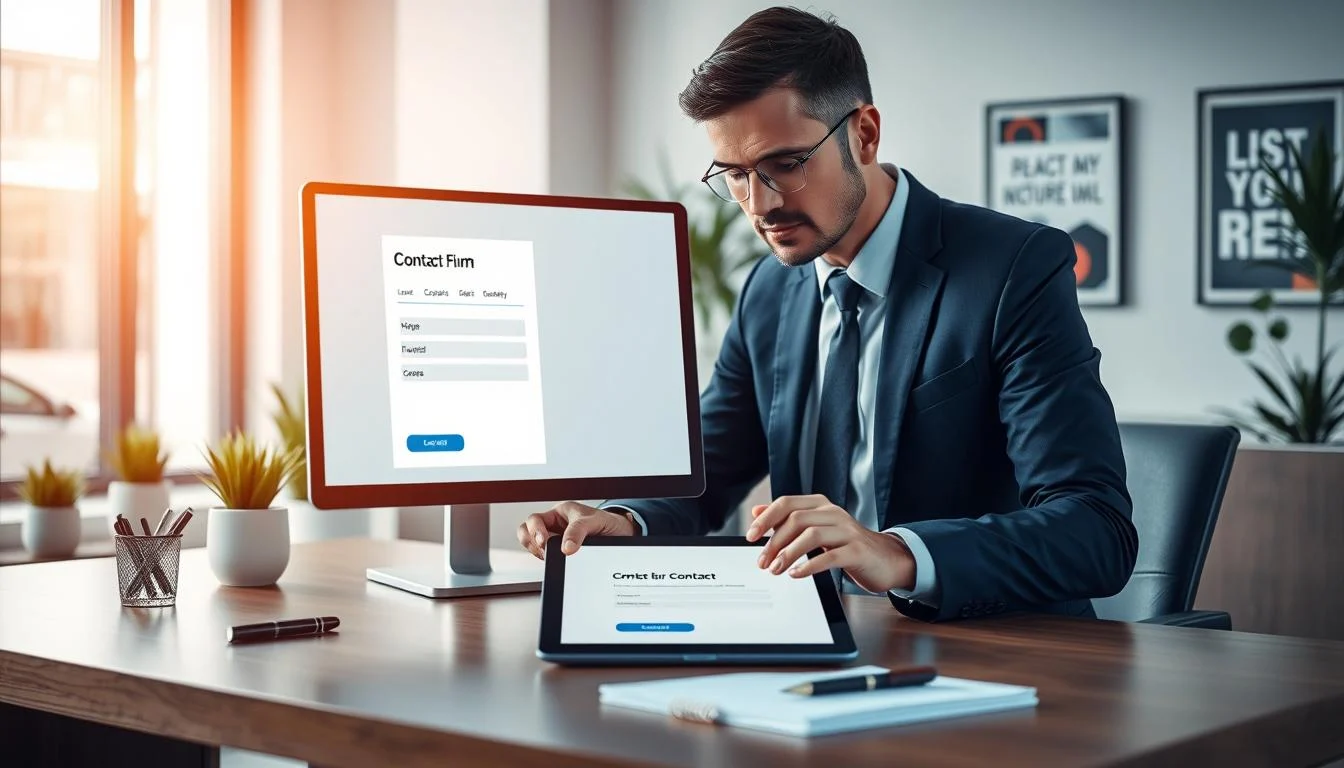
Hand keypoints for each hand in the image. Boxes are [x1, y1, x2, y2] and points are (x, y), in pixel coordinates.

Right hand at [517, 501, 635, 558]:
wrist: (622, 536)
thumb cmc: (608, 523)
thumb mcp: (595, 521)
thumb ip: (579, 531)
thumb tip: (566, 547)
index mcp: (560, 513)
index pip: (535, 520)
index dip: (536, 532)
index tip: (546, 542)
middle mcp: (555, 526)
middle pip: (527, 532)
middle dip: (533, 542)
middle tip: (545, 551)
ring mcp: (557, 541)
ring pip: (534, 546)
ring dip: (539, 553)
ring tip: (551, 556)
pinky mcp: (561, 555)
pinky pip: (547, 559)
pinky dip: (550, 562)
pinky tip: (559, 563)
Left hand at [746, 494, 915, 593]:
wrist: (886, 559)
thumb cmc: (847, 545)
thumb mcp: (816, 529)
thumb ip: (788, 519)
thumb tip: (757, 511)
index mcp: (821, 505)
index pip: (787, 503)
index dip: (766, 519)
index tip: (751, 537)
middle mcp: (833, 513)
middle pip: (796, 520)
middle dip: (774, 542)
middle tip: (762, 561)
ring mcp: (847, 531)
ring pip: (811, 536)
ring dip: (788, 554)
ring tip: (776, 570)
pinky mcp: (857, 551)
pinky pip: (829, 557)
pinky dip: (809, 566)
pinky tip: (796, 574)